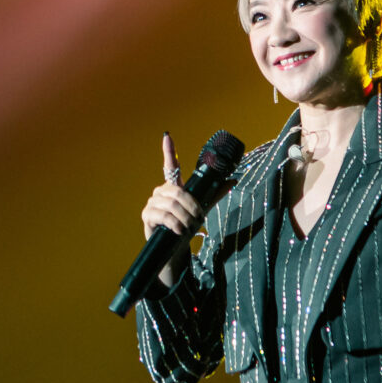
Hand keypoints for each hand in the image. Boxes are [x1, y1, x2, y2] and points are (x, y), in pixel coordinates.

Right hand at [140, 133, 203, 284]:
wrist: (175, 246)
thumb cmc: (187, 224)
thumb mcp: (203, 207)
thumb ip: (215, 193)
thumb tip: (234, 179)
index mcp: (174, 187)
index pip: (170, 165)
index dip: (168, 150)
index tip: (167, 136)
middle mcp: (161, 191)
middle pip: (179, 192)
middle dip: (192, 207)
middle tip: (198, 220)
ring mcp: (152, 202)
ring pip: (172, 204)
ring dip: (185, 217)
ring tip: (189, 227)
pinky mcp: (147, 215)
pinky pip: (163, 215)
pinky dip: (175, 223)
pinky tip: (179, 230)